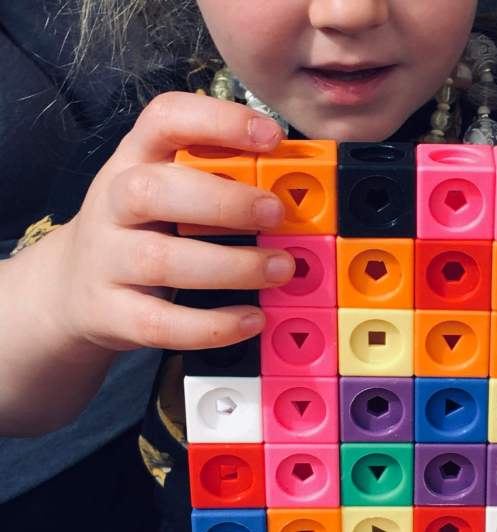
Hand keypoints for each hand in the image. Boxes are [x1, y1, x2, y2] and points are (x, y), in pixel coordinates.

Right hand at [56, 92, 294, 352]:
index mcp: (137, 158)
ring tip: (280, 269)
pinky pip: (161, 322)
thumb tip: (301, 187)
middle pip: (154, 190)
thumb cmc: (147, 228)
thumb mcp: (173, 189)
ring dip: (230, 266)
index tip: (271, 136)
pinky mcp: (112, 312)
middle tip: (277, 214)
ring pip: (161, 260)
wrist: (74, 284)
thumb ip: (225, 180)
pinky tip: (252, 319)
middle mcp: (114, 202)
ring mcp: (107, 259)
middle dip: (223, 202)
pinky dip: (212, 325)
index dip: (218, 121)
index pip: (164, 119)